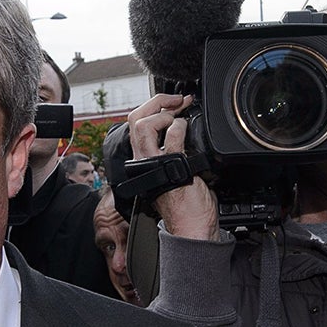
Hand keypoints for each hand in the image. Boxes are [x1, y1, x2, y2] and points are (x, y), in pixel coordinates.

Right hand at [125, 95, 217, 239]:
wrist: (191, 226)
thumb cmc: (185, 204)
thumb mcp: (173, 171)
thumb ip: (171, 151)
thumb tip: (180, 130)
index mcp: (142, 160)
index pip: (137, 124)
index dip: (154, 108)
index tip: (173, 102)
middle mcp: (142, 160)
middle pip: (135, 119)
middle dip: (157, 102)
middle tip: (177, 100)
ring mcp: (154, 163)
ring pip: (143, 125)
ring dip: (164, 114)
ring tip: (179, 119)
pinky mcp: (170, 165)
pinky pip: (171, 136)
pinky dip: (181, 127)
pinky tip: (188, 132)